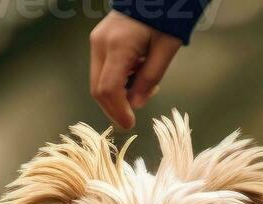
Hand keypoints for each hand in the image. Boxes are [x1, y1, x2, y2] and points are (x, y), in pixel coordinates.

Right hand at [89, 11, 181, 129]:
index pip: (108, 89)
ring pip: (97, 81)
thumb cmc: (165, 20)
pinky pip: (100, 69)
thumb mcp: (165, 51)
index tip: (130, 123)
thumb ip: (149, 79)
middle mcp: (101, 44)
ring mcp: (96, 41)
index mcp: (119, 47)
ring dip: (115, 94)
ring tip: (139, 87)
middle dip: (113, 107)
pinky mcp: (97, 40)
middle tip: (132, 116)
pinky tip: (133, 74)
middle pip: (97, 89)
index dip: (117, 111)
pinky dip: (114, 81)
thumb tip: (135, 105)